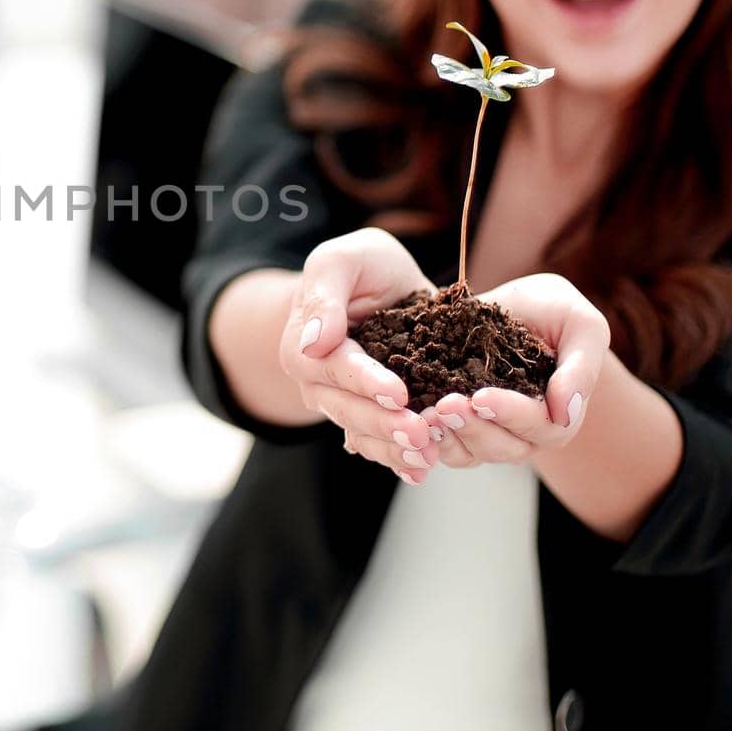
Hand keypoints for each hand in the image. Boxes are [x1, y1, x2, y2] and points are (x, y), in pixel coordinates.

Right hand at [281, 227, 441, 484]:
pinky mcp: (370, 417)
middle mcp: (318, 382)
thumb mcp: (345, 260)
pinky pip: (377, 445)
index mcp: (304, 345)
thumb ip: (325, 292)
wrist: (381, 288)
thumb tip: (313, 343)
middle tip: (420, 432)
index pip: (334, 367)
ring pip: (362, 434)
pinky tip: (421, 471)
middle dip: (383, 423)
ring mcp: (342, 404)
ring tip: (427, 457)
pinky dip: (397, 460)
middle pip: (346, 409)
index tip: (398, 392)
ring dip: (393, 449)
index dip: (364, 381)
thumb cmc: (362, 269)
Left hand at [429, 273, 609, 467]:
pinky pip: (444, 448)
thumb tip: (566, 412)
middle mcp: (525, 432)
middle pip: (503, 447)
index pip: (539, 426)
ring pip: (470, 453)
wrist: (512, 307)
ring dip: (448, 437)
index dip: (510, 414)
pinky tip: (412, 418)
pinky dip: (428, 438)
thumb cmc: (554, 312)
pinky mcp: (458, 427)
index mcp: (558, 413)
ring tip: (425, 414)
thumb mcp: (580, 324)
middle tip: (444, 405)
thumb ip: (581, 366)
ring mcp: (490, 433)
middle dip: (473, 427)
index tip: (481, 398)